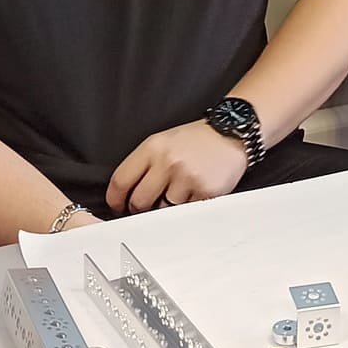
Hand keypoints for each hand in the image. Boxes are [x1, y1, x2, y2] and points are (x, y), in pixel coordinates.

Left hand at [106, 122, 249, 213]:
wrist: (232, 133)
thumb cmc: (195, 141)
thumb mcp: (164, 142)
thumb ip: (144, 166)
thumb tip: (126, 198)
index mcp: (152, 147)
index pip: (120, 181)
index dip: (115, 200)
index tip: (118, 207)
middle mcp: (167, 162)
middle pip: (139, 202)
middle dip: (141, 209)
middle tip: (150, 206)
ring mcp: (187, 178)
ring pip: (163, 211)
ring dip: (168, 209)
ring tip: (180, 193)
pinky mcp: (205, 192)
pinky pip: (186, 213)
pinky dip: (187, 210)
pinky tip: (194, 195)